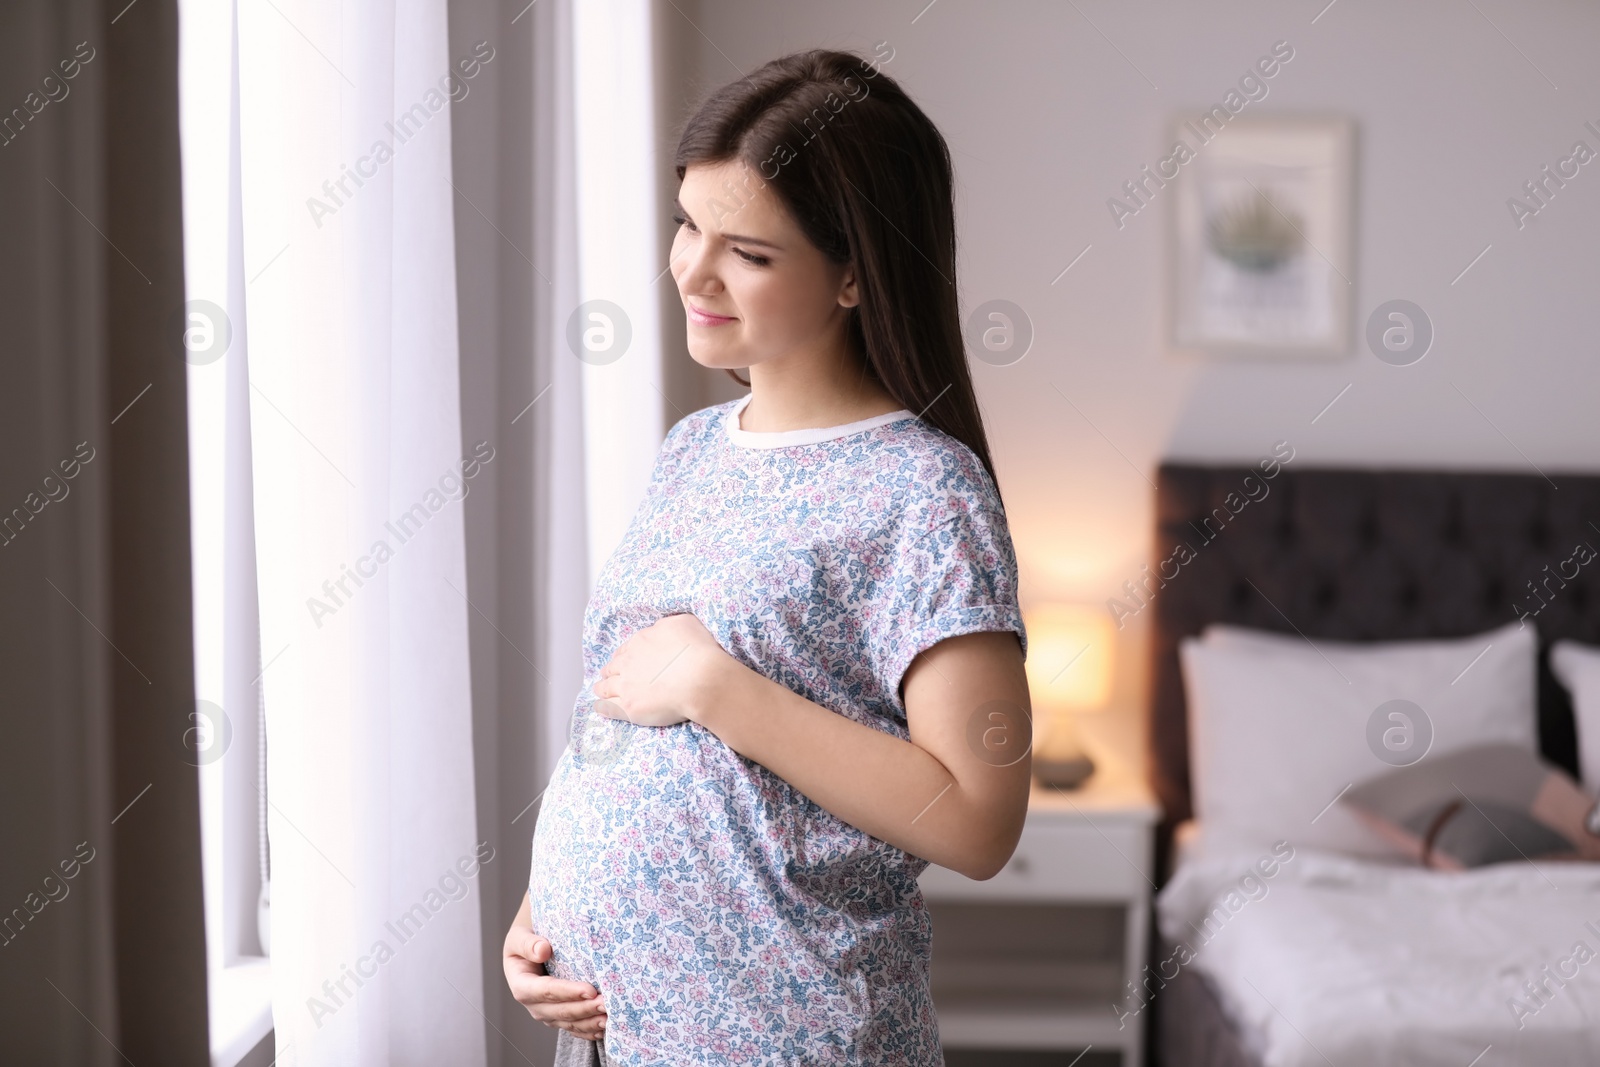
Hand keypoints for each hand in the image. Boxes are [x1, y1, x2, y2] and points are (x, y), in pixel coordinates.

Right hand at [503, 897, 606, 1041]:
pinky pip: (574, 1028)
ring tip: (610, 1017)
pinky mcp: (557, 1018)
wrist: (528, 950)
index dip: (568, 992)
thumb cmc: (525, 941)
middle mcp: (533, 1004)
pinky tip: (604, 1028)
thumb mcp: (519, 937)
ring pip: (569, 1023)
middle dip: (585, 1009)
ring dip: (590, 1022)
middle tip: (607, 1004)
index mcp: (522, 985)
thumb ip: (528, 943)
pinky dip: (589, 1030)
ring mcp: (546, 1014)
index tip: (590, 990)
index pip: (546, 991)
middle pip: (560, 1011)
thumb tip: (543, 950)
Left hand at [591, 612, 728, 726]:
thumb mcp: (684, 622)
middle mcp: (628, 662)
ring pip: (605, 687)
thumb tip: (660, 629)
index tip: (623, 661)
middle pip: (613, 667)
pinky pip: (608, 707)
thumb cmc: (698, 650)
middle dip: (610, 671)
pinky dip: (602, 707)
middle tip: (609, 675)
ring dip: (602, 687)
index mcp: (640, 641)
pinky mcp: (629, 707)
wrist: (702, 679)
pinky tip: (599, 707)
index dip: (624, 656)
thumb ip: (668, 625)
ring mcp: (626, 685)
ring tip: (600, 690)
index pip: (625, 649)